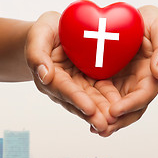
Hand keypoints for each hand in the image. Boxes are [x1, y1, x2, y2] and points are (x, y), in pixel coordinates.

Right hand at [25, 11, 118, 131]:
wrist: (57, 31)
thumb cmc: (47, 32)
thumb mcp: (39, 34)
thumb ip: (37, 54)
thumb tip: (44, 76)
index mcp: (51, 76)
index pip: (64, 89)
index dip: (77, 99)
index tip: (89, 109)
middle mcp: (64, 86)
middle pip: (79, 101)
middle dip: (92, 114)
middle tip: (105, 125)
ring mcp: (77, 85)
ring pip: (91, 101)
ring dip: (102, 112)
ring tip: (114, 122)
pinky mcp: (89, 82)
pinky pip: (100, 93)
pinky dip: (108, 102)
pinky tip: (119, 110)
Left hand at [91, 5, 157, 136]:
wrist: (141, 25)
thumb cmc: (154, 27)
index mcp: (151, 77)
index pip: (143, 96)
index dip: (130, 105)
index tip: (114, 111)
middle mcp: (137, 86)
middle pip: (129, 110)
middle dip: (116, 121)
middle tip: (100, 129)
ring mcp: (123, 86)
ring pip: (115, 108)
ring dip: (105, 119)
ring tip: (92, 127)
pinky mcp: (110, 82)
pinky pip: (103, 97)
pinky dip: (97, 107)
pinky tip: (85, 112)